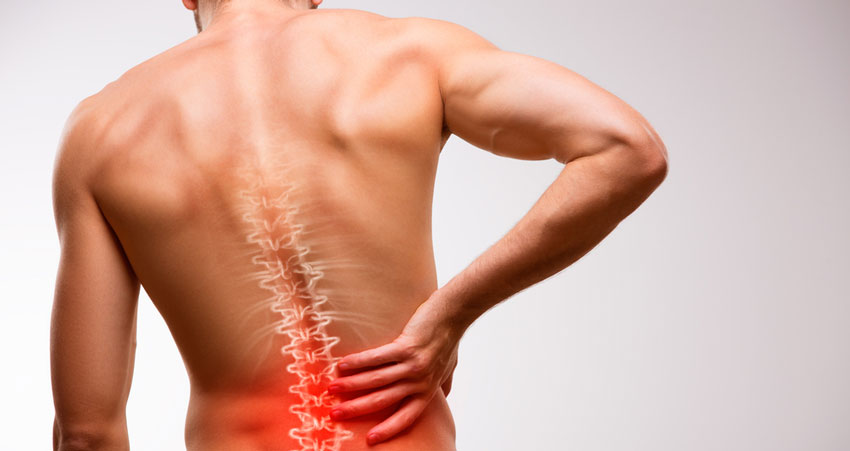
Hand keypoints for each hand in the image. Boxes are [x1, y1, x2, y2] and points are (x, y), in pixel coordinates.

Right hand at [328, 294, 463, 444]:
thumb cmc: (449, 338)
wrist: (455, 312)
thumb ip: (443, 383)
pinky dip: (358, 362)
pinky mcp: (407, 347)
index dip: (388, 429)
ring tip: (332, 388)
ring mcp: (413, 365)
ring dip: (351, 385)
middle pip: (383, 401)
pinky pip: (377, 358)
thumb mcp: (449, 367)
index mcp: (428, 390)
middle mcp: (420, 381)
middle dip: (356, 409)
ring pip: (376, 380)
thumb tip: (442, 396)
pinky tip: (343, 364)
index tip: (370, 440)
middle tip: (335, 414)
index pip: (407, 416)